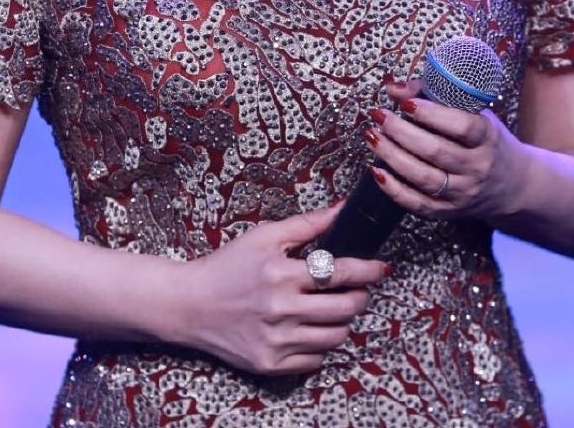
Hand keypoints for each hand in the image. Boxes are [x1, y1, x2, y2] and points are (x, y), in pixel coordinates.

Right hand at [179, 201, 388, 375]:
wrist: (190, 304)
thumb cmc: (228, 265)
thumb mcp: (265, 236)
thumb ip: (308, 224)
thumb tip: (343, 209)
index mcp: (282, 274)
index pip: (341, 273)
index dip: (368, 270)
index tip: (382, 267)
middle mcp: (281, 310)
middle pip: (345, 309)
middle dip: (360, 297)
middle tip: (355, 289)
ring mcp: (276, 341)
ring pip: (335, 338)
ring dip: (343, 322)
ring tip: (333, 308)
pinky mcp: (270, 365)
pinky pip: (315, 361)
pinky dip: (320, 345)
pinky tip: (309, 328)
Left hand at [363, 80, 530, 222]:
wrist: (513, 184)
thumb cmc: (486, 139)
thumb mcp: (473, 112)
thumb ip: (434, 95)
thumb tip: (393, 88)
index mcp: (487, 138)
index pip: (462, 127)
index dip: (432, 114)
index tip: (406, 103)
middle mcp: (477, 167)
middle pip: (436, 152)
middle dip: (402, 132)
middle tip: (379, 116)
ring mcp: (463, 192)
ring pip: (424, 178)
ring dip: (392, 156)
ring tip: (373, 137)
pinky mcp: (449, 211)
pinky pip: (418, 204)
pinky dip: (394, 189)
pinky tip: (376, 171)